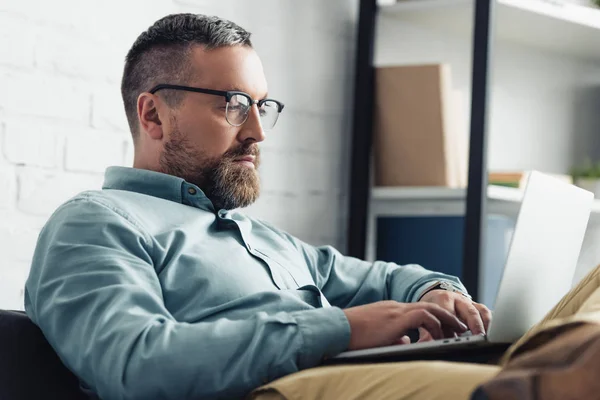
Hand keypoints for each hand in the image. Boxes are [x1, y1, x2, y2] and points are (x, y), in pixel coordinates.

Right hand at [343, 301, 467, 350]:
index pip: (420, 310)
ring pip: (430, 308)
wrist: (339, 328)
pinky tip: (440, 337)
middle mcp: (397, 307)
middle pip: (429, 306)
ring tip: (459, 331)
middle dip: (448, 316)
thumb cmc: (353, 335)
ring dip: (446, 320)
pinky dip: (435, 325)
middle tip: (462, 327)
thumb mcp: (378, 336)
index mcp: (392, 311)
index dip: (437, 318)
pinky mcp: (396, 318)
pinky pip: (423, 317)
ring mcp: (396, 310)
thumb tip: (408, 341)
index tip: (448, 328)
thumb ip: (395, 336)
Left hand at [418, 289, 491, 341]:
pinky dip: (490, 324)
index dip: (450, 328)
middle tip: (477, 339)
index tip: (451, 341)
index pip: (448, 313)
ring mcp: (470, 303)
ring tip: (486, 339)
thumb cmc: (431, 310)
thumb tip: (424, 344)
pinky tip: (491, 335)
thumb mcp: (426, 318)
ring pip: (481, 311)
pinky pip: (486, 314)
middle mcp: (458, 299)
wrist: (435, 297)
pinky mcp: (477, 308)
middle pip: (469, 311)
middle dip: (474, 326)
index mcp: (443, 299)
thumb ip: (426, 331)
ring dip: (485, 326)